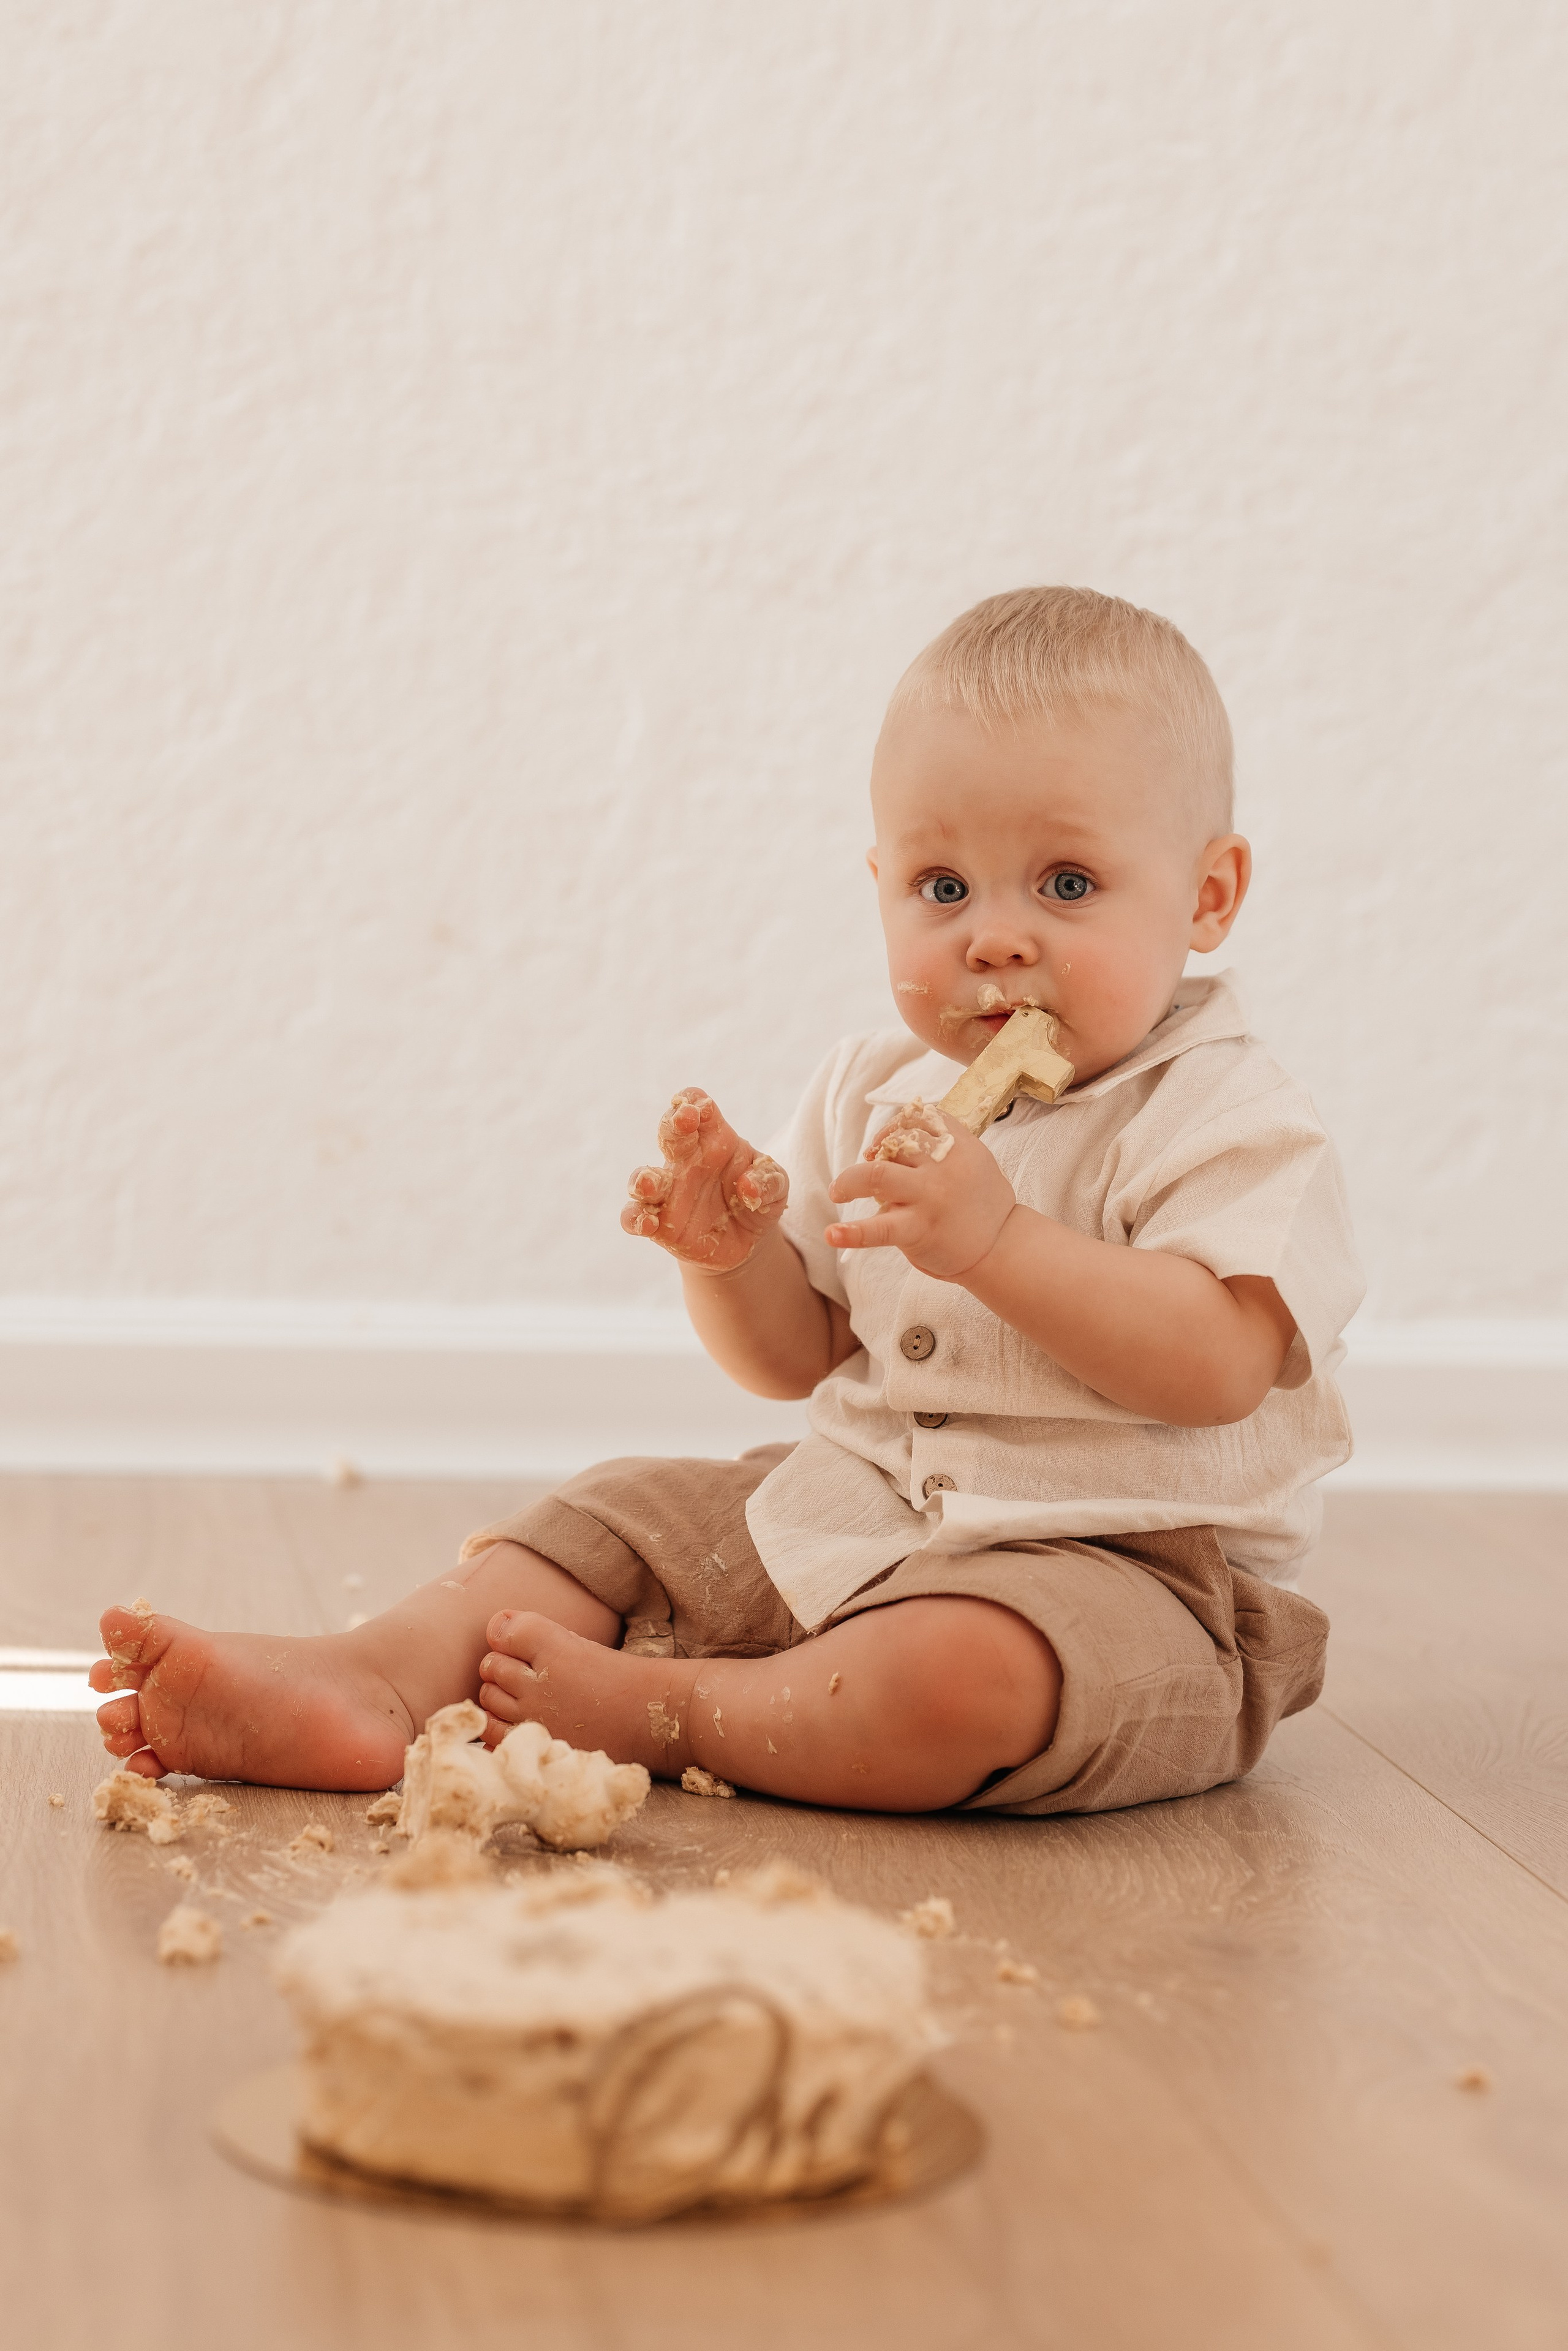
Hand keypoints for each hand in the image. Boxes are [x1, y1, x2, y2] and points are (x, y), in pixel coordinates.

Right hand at [622, 1088, 789, 1271]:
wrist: (748, 1238)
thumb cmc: (758, 1197)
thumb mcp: (776, 1187)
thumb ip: (769, 1181)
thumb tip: (749, 1187)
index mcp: (713, 1138)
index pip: (696, 1106)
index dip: (694, 1102)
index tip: (701, 1110)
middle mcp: (685, 1160)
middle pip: (668, 1132)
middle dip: (672, 1123)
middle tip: (682, 1120)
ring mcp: (668, 1191)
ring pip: (643, 1177)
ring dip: (643, 1178)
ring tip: (651, 1183)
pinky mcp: (658, 1223)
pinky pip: (635, 1216)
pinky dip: (635, 1218)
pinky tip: (647, 1224)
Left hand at [826, 1108, 1015, 1280]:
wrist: (1003, 1247)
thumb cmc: (982, 1203)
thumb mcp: (974, 1160)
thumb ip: (942, 1144)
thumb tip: (895, 1135)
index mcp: (959, 1144)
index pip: (916, 1119)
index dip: (893, 1129)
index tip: (884, 1145)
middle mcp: (944, 1166)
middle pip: (893, 1143)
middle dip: (873, 1152)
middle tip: (864, 1170)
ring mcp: (930, 1197)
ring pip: (877, 1175)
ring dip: (849, 1181)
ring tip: (837, 1192)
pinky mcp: (919, 1229)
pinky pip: (878, 1230)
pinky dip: (851, 1233)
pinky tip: (831, 1234)